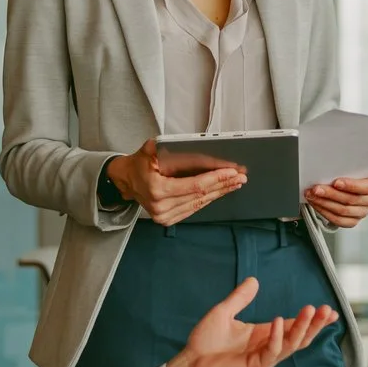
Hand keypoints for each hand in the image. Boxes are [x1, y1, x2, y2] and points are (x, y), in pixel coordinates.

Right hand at [106, 139, 244, 225]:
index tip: (232, 171)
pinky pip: (193, 209)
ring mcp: (164, 216)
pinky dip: (209, 199)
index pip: (194, 185)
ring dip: (219, 192)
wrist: (126, 179)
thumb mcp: (151, 149)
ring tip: (235, 183)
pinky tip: (221, 191)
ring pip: (199, 204)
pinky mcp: (168, 219)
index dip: (215, 178)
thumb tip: (195, 146)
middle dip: (223, 184)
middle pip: (200, 196)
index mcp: (157, 190)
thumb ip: (171, 148)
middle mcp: (160, 206)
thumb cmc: (140, 162)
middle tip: (241, 176)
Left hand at [164, 277, 339, 366]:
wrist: (189, 365)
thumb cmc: (204, 343)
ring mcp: (263, 359)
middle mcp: (267, 347)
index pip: (293, 327)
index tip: (328, 309)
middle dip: (315, 324)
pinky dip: (278, 336)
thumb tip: (254, 281)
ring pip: (291, 344)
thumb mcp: (223, 313)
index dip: (310, 319)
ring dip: (303, 328)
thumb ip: (240, 298)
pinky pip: (272, 351)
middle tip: (329, 310)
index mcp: (263, 335)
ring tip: (313, 311)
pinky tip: (280, 321)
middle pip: (299, 337)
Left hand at [304, 174, 367, 228]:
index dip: (350, 186)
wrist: (345, 185)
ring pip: (343, 211)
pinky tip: (316, 204)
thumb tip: (329, 168)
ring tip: (312, 196)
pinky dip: (325, 212)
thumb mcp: (348, 167)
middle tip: (316, 189)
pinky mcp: (352, 221)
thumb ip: (343, 168)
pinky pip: (338, 220)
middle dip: (330, 194)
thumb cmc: (347, 174)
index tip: (336, 182)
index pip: (366, 187)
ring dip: (324, 203)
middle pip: (351, 200)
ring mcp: (362, 212)